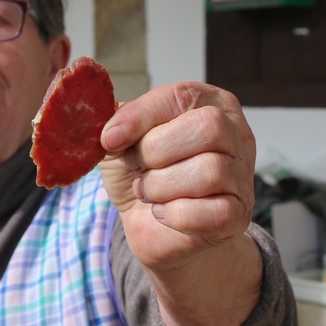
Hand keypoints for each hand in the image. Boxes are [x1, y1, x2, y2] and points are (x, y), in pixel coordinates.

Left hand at [99, 82, 261, 325]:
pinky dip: (175, 215)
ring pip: (208, 171)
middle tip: (139, 169)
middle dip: (156, 153)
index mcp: (210, 102)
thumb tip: (83, 104)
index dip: (140, 117)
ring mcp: (242, 176)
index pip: (180, 96)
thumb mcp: (121, 140)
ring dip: (161, 187)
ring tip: (150, 192)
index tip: (109, 138)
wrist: (154, 229)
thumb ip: (110, 117)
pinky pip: (210, 212)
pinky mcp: (238, 215)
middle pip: (207, 129)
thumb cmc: (143, 176)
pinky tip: (165, 213)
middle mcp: (236, 134)